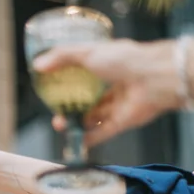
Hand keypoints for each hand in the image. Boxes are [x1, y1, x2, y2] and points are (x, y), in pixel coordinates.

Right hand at [34, 39, 181, 145]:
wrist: (156, 78)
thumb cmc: (125, 59)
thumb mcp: (88, 52)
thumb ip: (62, 57)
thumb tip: (38, 65)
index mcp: (107, 65)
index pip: (86, 74)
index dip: (70, 81)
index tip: (54, 88)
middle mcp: (114, 85)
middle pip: (88, 100)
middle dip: (70, 108)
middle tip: (55, 112)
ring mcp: (119, 105)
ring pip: (94, 117)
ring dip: (76, 123)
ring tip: (60, 125)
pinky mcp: (124, 122)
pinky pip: (103, 132)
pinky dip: (90, 138)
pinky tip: (75, 141)